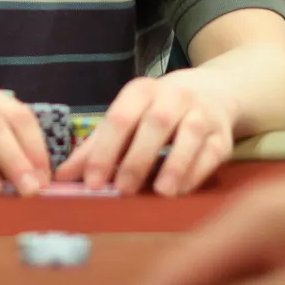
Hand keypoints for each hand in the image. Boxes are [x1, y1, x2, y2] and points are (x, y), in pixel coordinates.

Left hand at [55, 75, 234, 197]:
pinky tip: (183, 191)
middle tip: (123, 189)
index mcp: (142, 91)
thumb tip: (61, 177)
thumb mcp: (127, 118)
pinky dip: (197, 171)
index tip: (92, 183)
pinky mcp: (223, 135)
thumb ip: (96, 147)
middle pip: (155, 123)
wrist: (212, 92)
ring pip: (189, 134)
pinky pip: (212, 152)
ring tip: (160, 193)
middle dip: (138, 158)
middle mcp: (173, 96)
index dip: (104, 151)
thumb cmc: (156, 111)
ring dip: (174, 163)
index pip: (119, 118)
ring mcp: (201, 113)